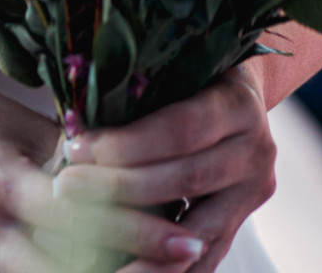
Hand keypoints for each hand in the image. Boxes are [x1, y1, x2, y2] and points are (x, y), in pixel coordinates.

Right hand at [0, 79, 219, 271]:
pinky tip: (117, 264)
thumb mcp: (29, 128)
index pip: (80, 217)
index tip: (185, 230)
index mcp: (2, 183)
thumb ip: (81, 157)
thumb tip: (150, 173)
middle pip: (75, 268)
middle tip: (191, 252)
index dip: (136, 230)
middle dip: (137, 267)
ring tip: (163, 266)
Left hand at [54, 65, 275, 272]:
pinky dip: (163, 264)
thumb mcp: (176, 69)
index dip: (128, 143)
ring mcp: (253, 193)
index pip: (181, 129)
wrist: (240, 98)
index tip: (76, 148)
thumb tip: (73, 121)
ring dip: (137, 236)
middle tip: (66, 187)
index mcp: (239, 102)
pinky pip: (203, 256)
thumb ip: (139, 93)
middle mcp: (255, 150)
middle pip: (185, 179)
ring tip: (88, 234)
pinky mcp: (242, 225)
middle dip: (120, 187)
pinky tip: (126, 262)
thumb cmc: (192, 74)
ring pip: (195, 228)